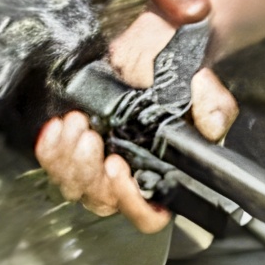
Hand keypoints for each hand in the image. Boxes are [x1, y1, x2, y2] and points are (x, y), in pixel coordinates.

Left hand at [27, 11, 227, 235]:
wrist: (156, 49)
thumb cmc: (181, 79)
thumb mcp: (204, 89)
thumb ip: (214, 108)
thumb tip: (211, 126)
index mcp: (164, 175)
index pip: (148, 215)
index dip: (130, 201)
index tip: (117, 166)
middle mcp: (131, 177)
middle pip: (102, 201)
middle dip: (89, 170)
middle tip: (92, 134)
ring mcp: (100, 166)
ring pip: (75, 185)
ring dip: (68, 158)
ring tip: (78, 122)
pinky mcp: (76, 150)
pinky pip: (56, 165)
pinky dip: (50, 149)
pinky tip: (57, 126)